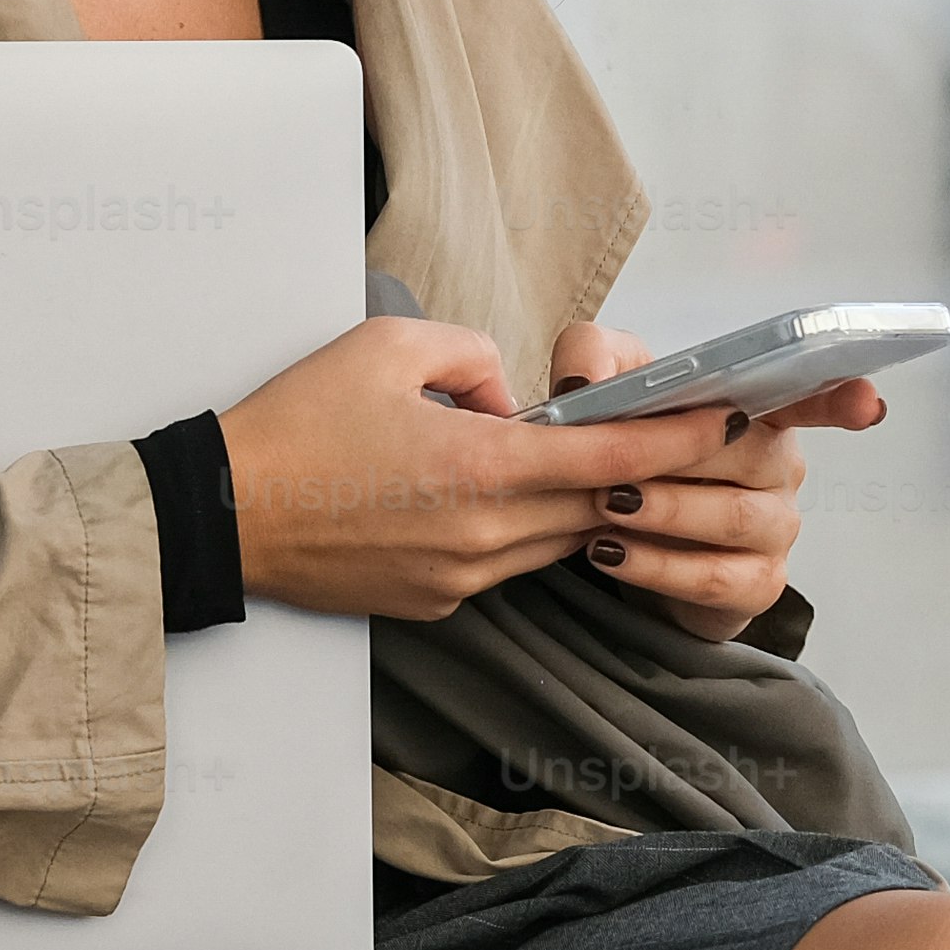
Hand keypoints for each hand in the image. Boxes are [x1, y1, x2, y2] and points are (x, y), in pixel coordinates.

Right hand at [219, 313, 726, 619]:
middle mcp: (484, 535)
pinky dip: (521, 528)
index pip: (612, 458)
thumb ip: (477, 358)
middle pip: (598, 506)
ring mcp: (462, 579)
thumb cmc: (297, 425)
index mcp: (481, 468)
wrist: (223, 516)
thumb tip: (514, 399)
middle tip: (684, 437)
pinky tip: (502, 495)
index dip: (677, 438)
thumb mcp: (389, 347)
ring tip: (593, 460)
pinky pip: (507, 561)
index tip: (726, 417)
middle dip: (645, 474)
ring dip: (580, 502)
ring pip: (556, 538)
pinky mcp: (436, 602)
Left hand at [541, 319, 888, 642]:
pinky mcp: (756, 585)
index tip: (866, 404)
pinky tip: (612, 554)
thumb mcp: (597, 392)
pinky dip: (658, 567)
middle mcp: (780, 468)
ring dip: (665, 511)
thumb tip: (585, 384)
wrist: (609, 537)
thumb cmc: (623, 453)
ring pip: (732, 517)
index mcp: (760, 413)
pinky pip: (713, 577)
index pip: (813, 396)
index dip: (842, 399)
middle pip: (750, 453)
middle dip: (679, 456)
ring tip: (604, 507)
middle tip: (613, 463)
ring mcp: (776, 529)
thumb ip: (589, 362)